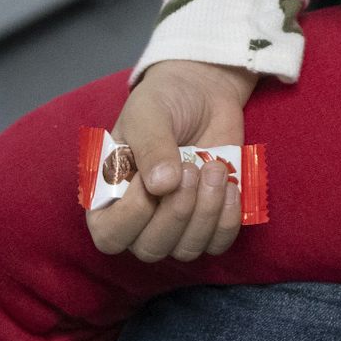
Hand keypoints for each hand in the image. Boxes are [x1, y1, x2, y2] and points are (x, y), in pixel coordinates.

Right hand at [87, 60, 255, 262]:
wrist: (203, 91)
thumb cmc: (164, 102)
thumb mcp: (148, 115)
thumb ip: (151, 148)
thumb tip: (161, 187)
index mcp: (110, 199)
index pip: (110, 236)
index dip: (133, 215)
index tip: (150, 178)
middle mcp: (139, 221)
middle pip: (151, 248)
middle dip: (176, 212)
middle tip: (191, 169)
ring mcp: (176, 223)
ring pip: (186, 249)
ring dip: (205, 213)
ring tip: (214, 169)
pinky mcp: (211, 219)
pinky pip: (218, 243)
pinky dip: (227, 221)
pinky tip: (230, 187)